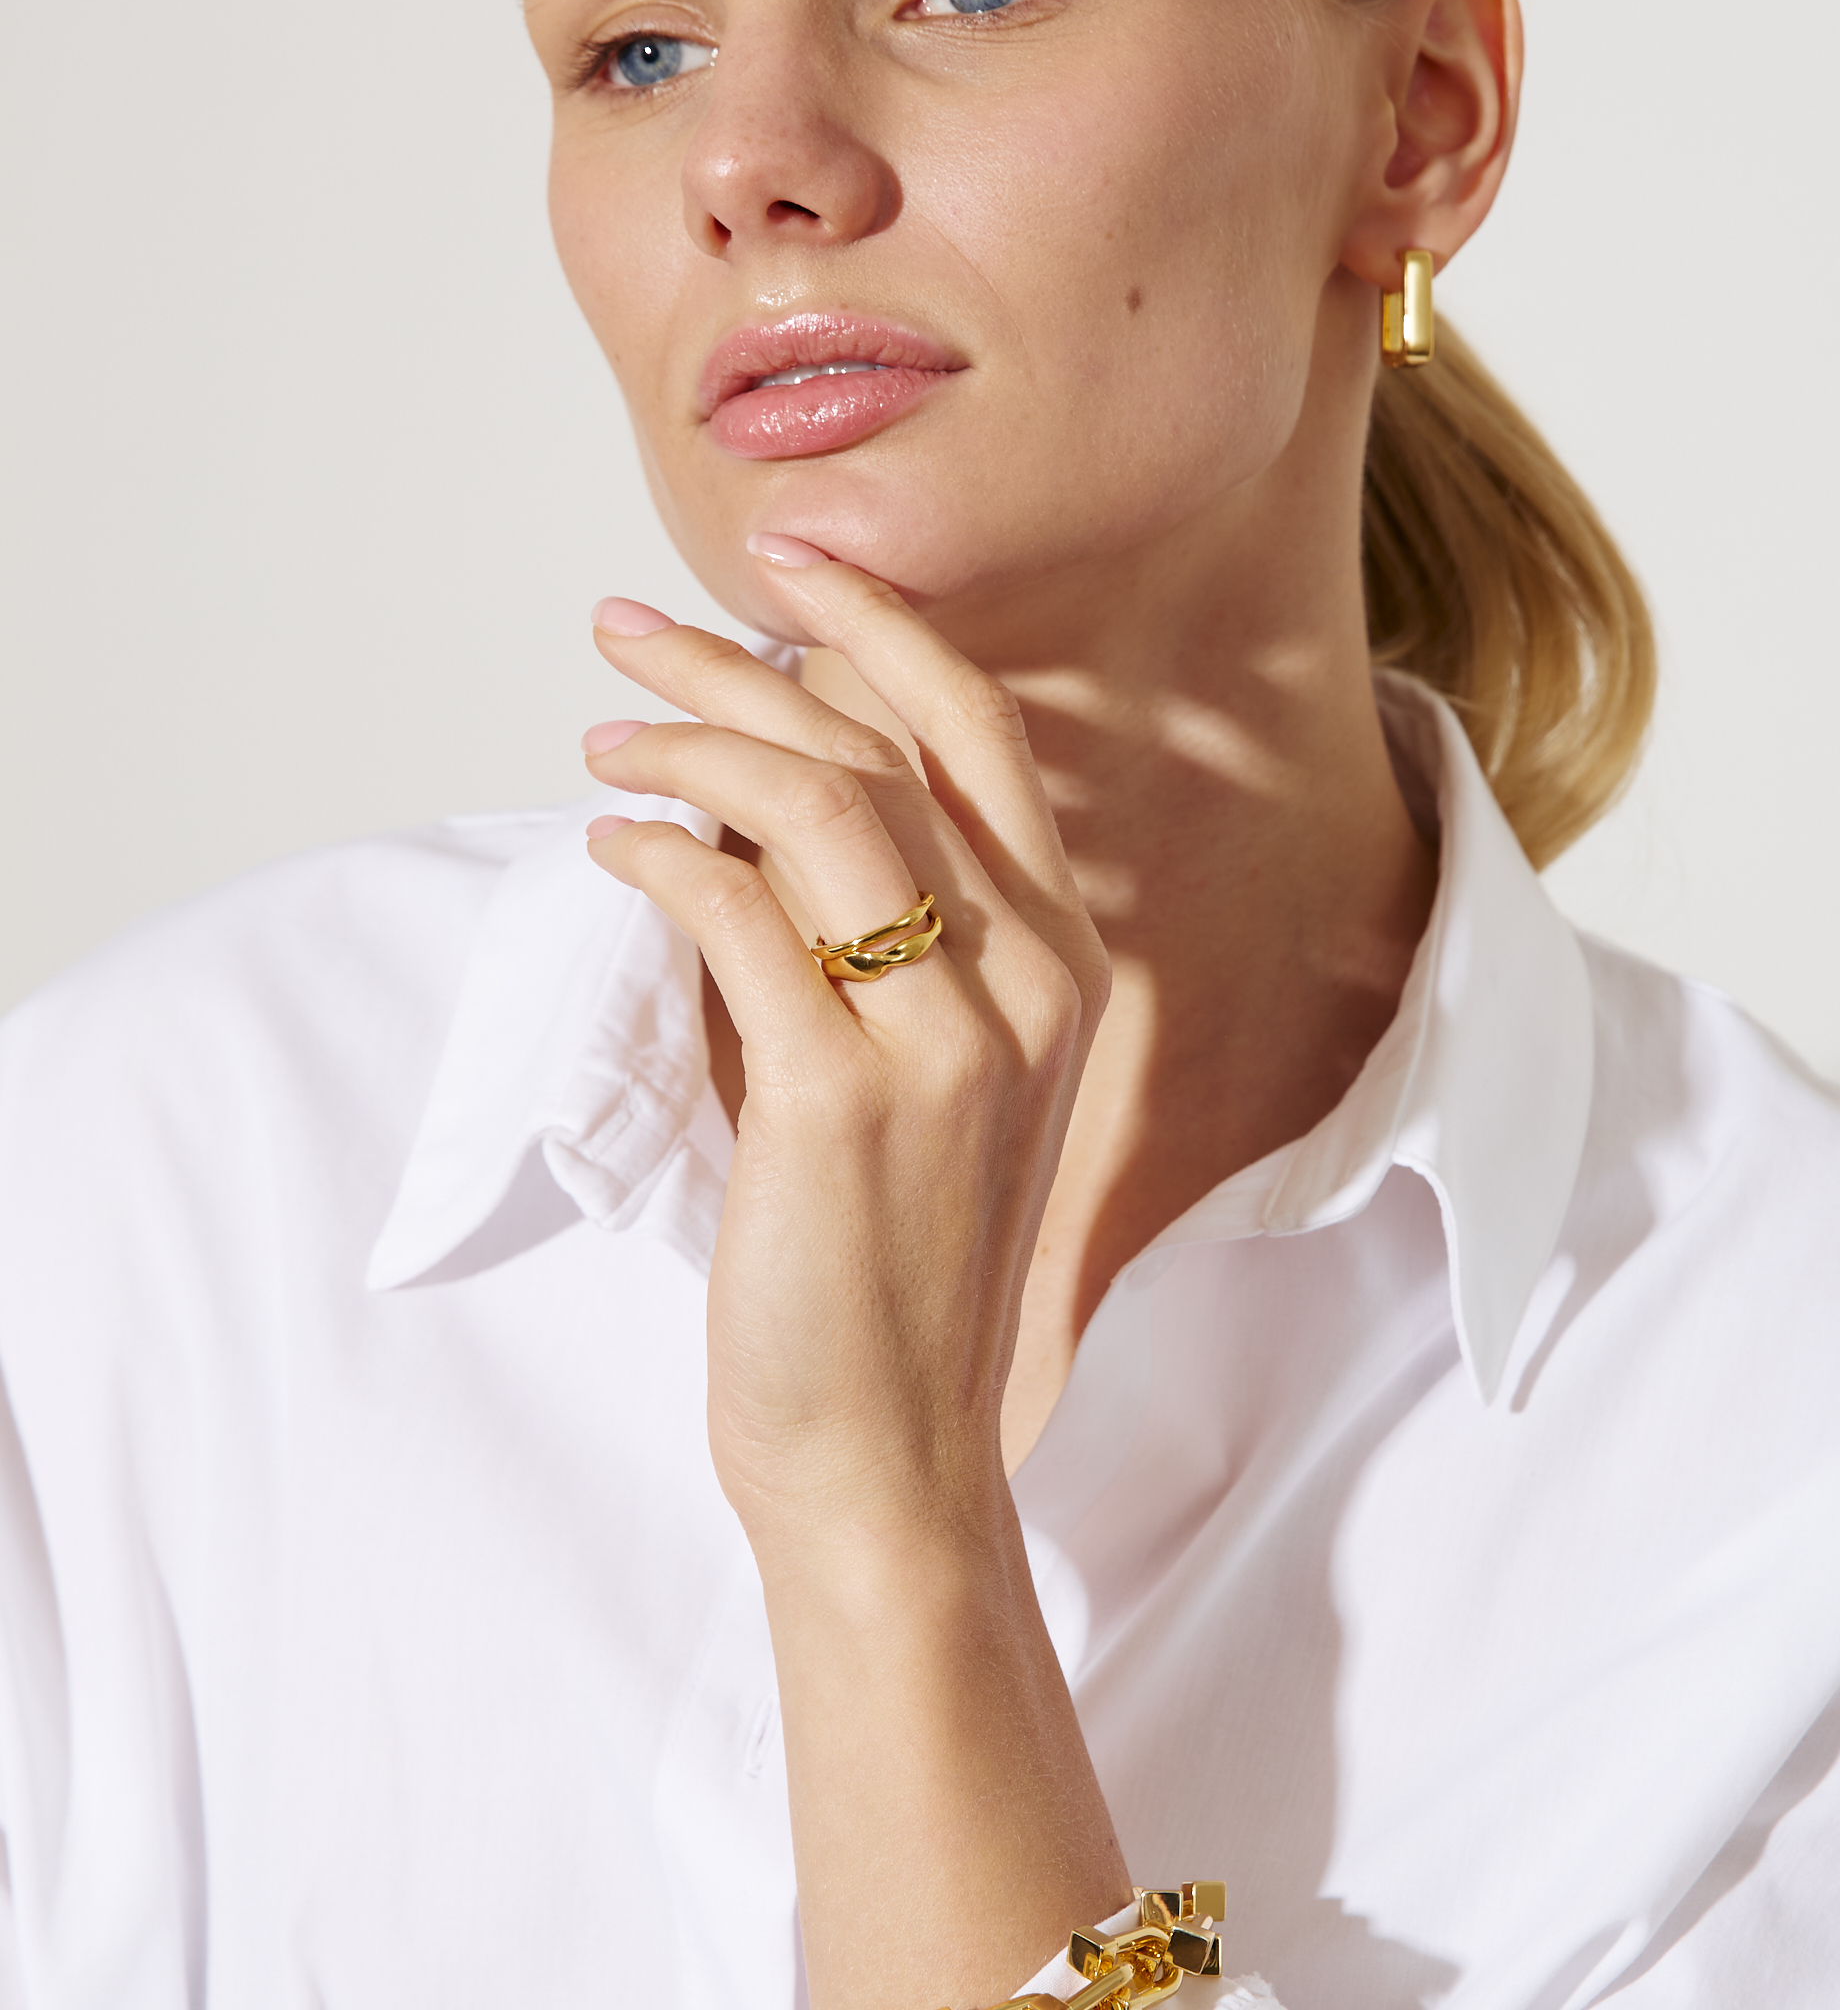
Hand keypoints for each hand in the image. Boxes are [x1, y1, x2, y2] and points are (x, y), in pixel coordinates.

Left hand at [578, 554, 1109, 1556]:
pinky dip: (658, 852)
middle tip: (626, 627)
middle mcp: (1034, 980)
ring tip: (601, 740)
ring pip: (809, 803)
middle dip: (742, 656)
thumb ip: (881, 934)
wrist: (893, 1450)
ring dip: (684, 741)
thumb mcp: (933, 1078)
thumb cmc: (891, 1263)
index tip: (788, 560)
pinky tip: (612, 847)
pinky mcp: (845, 1095)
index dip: (884, 627)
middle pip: (880, 744)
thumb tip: (753, 782)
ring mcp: (951, 1038)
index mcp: (1068, 964)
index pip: (980, 735)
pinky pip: (735, 908)